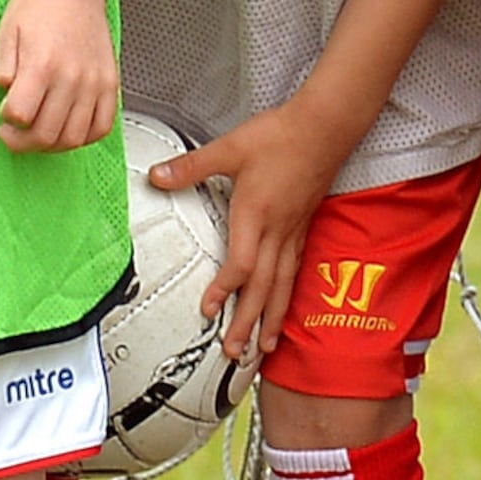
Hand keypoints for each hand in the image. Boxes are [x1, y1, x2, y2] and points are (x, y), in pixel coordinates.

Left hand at [0, 0, 118, 152]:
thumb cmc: (38, 6)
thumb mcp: (6, 32)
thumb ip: (4, 67)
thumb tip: (7, 94)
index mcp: (41, 65)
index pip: (21, 115)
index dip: (7, 122)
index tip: (2, 118)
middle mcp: (71, 78)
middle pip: (47, 133)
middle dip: (24, 143)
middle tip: (13, 136)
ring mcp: (95, 83)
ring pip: (75, 137)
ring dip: (52, 145)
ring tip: (38, 135)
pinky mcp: (110, 84)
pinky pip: (103, 126)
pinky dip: (84, 138)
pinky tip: (68, 131)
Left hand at [155, 105, 341, 368]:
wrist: (325, 126)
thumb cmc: (278, 136)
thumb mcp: (228, 147)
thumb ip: (190, 167)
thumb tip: (154, 177)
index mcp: (256, 214)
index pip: (242, 264)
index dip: (224, 290)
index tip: (207, 310)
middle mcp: (278, 231)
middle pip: (264, 286)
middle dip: (250, 322)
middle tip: (235, 353)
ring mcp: (295, 232)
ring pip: (284, 285)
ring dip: (273, 318)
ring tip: (264, 348)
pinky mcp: (304, 228)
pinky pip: (296, 272)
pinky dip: (288, 297)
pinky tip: (284, 310)